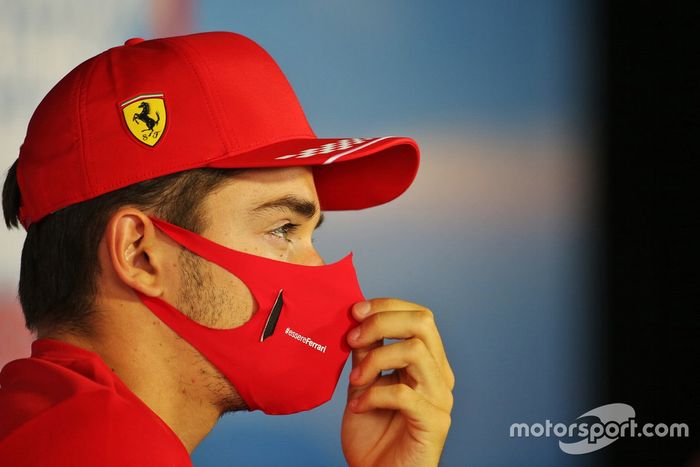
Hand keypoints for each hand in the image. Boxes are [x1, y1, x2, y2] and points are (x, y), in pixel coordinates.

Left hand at [341, 298, 454, 466]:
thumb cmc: (372, 434)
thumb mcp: (362, 383)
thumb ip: (365, 353)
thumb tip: (356, 319)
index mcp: (427, 362)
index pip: (419, 315)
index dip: (387, 305)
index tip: (355, 311)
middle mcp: (439, 375)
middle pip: (423, 323)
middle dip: (382, 321)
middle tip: (353, 337)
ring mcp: (440, 398)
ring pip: (415, 351)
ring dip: (376, 358)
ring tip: (354, 379)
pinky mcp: (434, 421)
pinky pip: (403, 393)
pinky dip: (373, 394)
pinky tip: (357, 406)